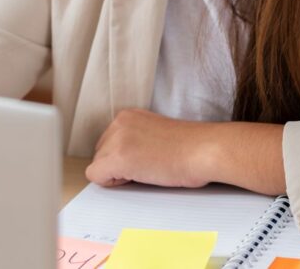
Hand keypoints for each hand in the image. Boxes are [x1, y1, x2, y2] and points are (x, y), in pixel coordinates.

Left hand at [86, 109, 214, 188]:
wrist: (204, 150)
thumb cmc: (190, 146)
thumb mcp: (154, 132)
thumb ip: (135, 137)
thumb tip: (123, 157)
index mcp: (128, 115)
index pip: (108, 142)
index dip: (124, 157)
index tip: (145, 158)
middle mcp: (118, 123)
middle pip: (100, 153)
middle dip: (117, 165)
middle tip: (147, 167)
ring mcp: (117, 140)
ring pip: (98, 165)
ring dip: (118, 174)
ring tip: (147, 170)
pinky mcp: (118, 158)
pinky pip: (96, 176)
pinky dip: (113, 183)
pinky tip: (138, 177)